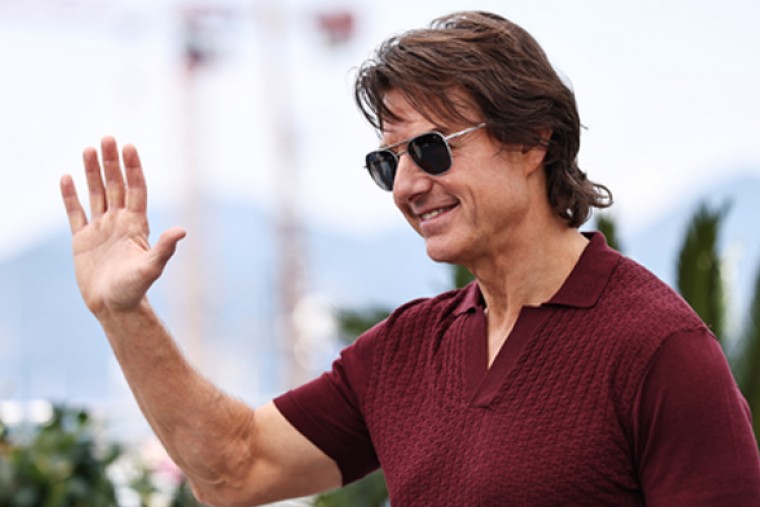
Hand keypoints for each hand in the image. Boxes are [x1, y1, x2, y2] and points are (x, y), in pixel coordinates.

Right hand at [60, 137, 185, 316]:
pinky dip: (70, 195)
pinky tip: (67, 177)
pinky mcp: (82, 239)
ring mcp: (100, 229)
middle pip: (116, 185)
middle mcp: (119, 222)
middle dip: (111, 162)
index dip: (133, 169)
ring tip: (88, 149)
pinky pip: (75, 212)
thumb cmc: (135, 289)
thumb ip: (164, 248)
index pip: (136, 189)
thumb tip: (182, 231)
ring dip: (92, 172)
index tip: (129, 147)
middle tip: (107, 138)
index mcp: (136, 225)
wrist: (114, 307)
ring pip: (96, 193)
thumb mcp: (151, 268)